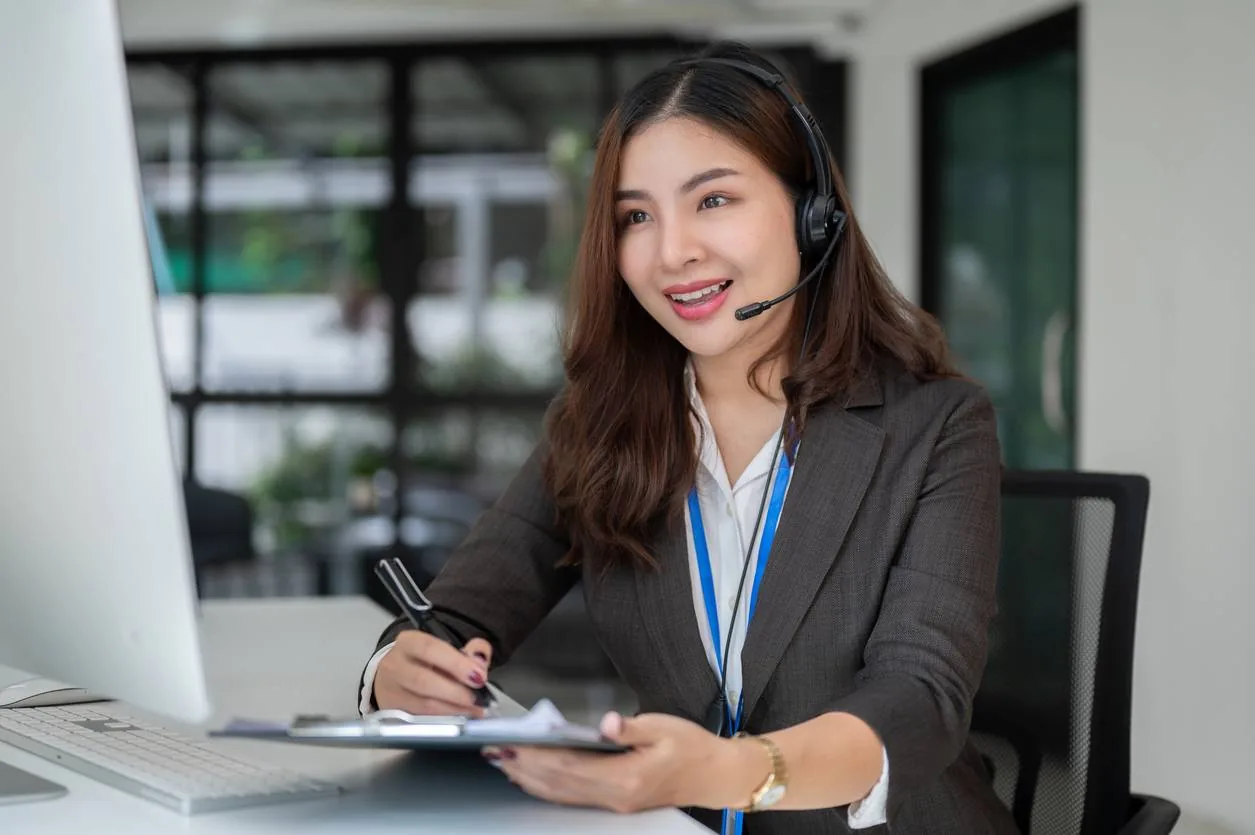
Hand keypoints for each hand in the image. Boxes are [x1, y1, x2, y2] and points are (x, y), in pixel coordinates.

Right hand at [373, 630, 491, 716]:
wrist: (395, 676)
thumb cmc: (426, 661)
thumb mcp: (447, 648)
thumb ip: (470, 650)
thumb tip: (481, 659)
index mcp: (408, 642)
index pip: (430, 648)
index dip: (456, 663)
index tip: (478, 676)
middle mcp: (395, 665)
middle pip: (423, 680)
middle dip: (455, 691)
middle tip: (477, 698)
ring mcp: (390, 691)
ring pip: (422, 704)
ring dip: (453, 709)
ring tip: (474, 709)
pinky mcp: (393, 712)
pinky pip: (421, 718)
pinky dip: (445, 719)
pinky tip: (461, 716)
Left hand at [483, 711, 759, 813]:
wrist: (716, 775)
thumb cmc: (693, 747)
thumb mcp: (665, 728)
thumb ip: (631, 728)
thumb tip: (608, 723)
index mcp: (626, 776)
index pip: (570, 766)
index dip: (538, 755)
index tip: (514, 742)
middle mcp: (615, 795)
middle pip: (558, 783)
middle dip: (523, 767)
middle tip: (494, 750)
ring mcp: (614, 802)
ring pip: (561, 794)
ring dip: (529, 779)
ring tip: (503, 761)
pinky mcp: (615, 801)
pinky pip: (572, 797)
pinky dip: (547, 787)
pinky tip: (533, 777)